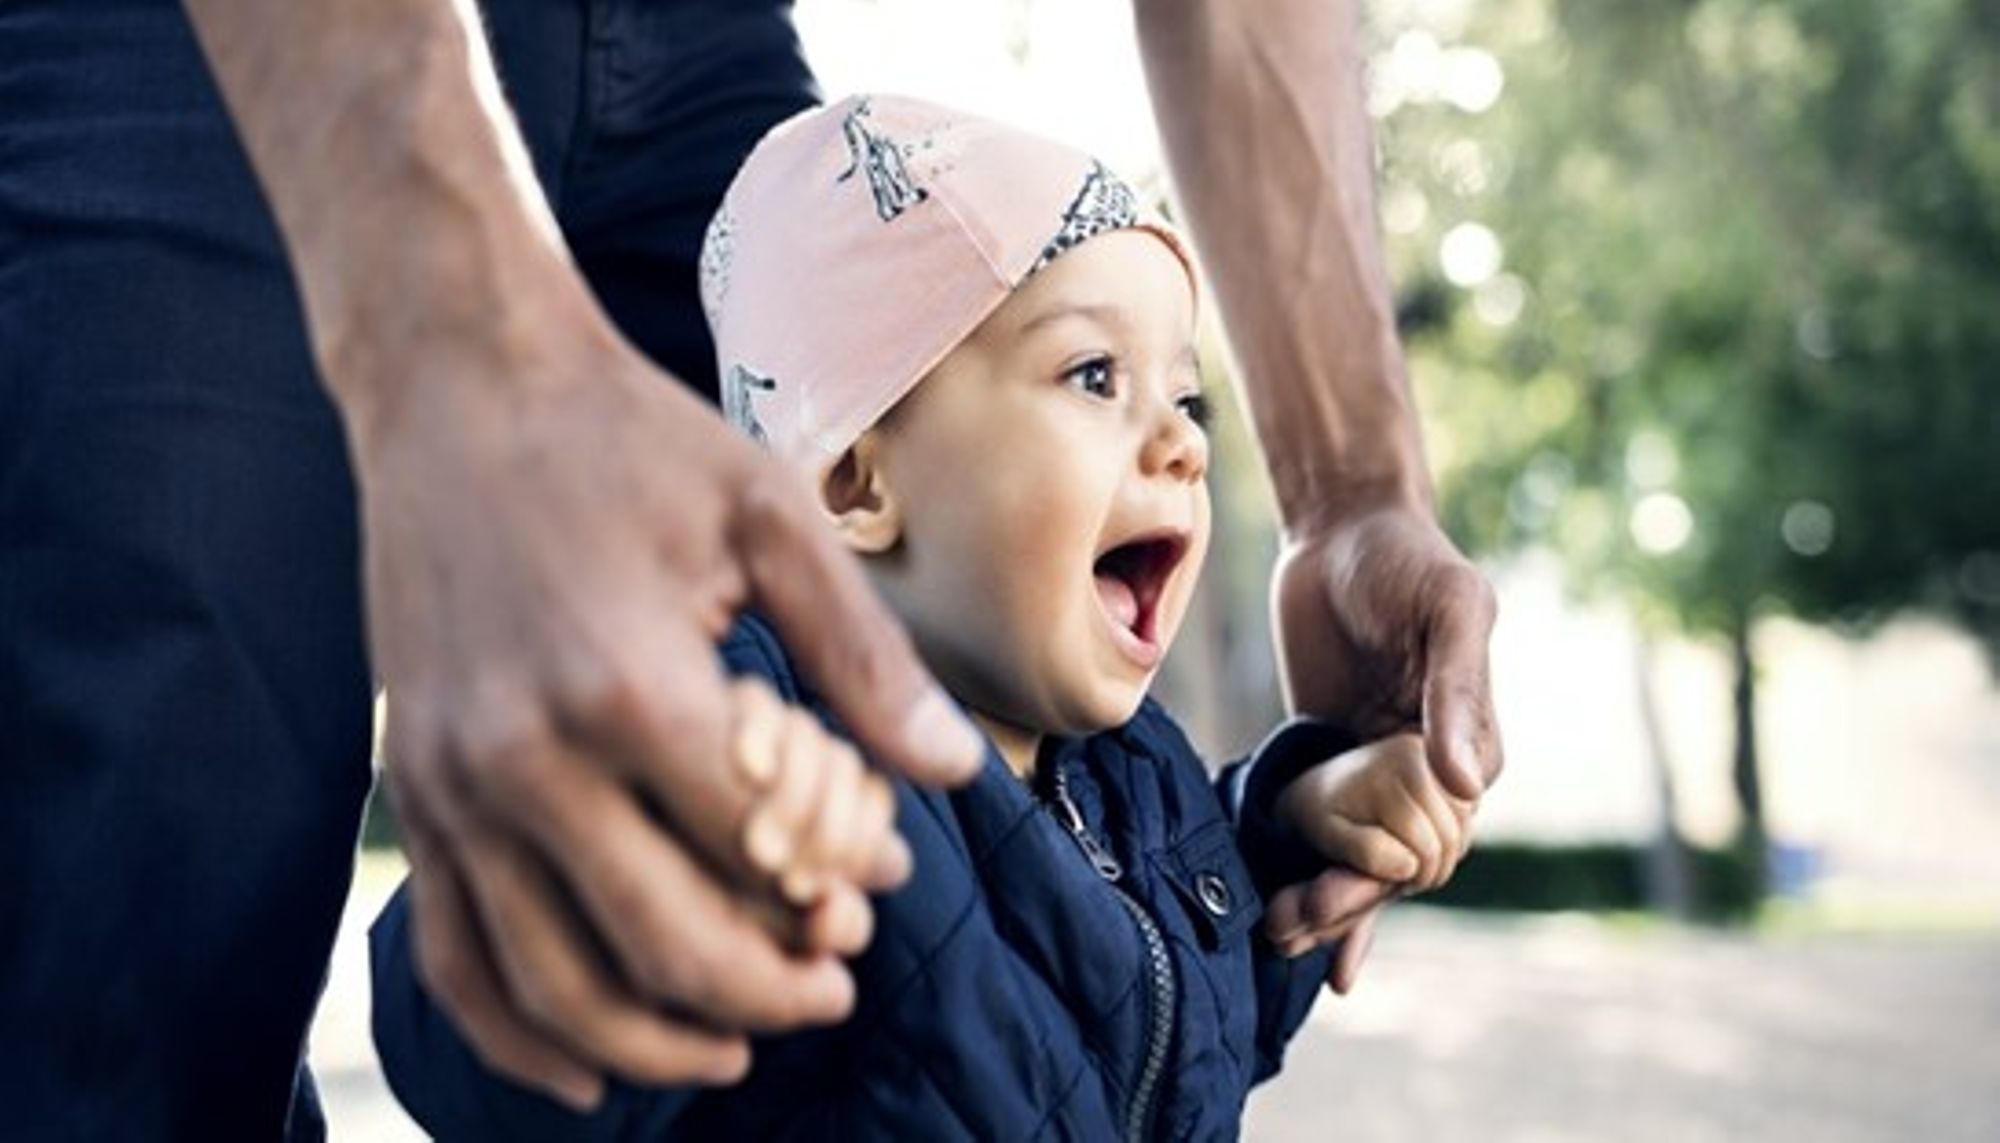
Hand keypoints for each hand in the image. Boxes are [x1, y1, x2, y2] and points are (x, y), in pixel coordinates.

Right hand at [367, 287, 982, 1109]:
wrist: (458, 387)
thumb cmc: (628, 441)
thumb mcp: (769, 520)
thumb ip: (862, 659)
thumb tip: (952, 776)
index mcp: (628, 685)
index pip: (762, 846)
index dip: (841, 881)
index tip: (885, 878)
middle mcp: (524, 757)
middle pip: (664, 944)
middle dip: (770, 988)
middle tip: (836, 983)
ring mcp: (452, 786)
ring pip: (555, 983)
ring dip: (659, 1038)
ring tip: (740, 1043)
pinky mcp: (414, 792)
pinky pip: (452, 957)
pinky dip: (518, 1036)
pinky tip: (589, 1072)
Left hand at [1269, 508, 1498, 991]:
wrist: (1344, 525)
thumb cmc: (1409, 560)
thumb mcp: (1450, 610)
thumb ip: (1459, 691)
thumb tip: (1469, 783)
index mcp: (1469, 744)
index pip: (1440, 832)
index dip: (1399, 870)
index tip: (1351, 893)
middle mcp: (1425, 766)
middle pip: (1396, 857)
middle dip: (1352, 897)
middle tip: (1294, 923)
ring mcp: (1375, 765)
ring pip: (1358, 852)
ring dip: (1326, 899)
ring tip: (1278, 936)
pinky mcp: (1328, 755)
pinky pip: (1323, 824)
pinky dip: (1310, 870)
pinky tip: (1287, 922)